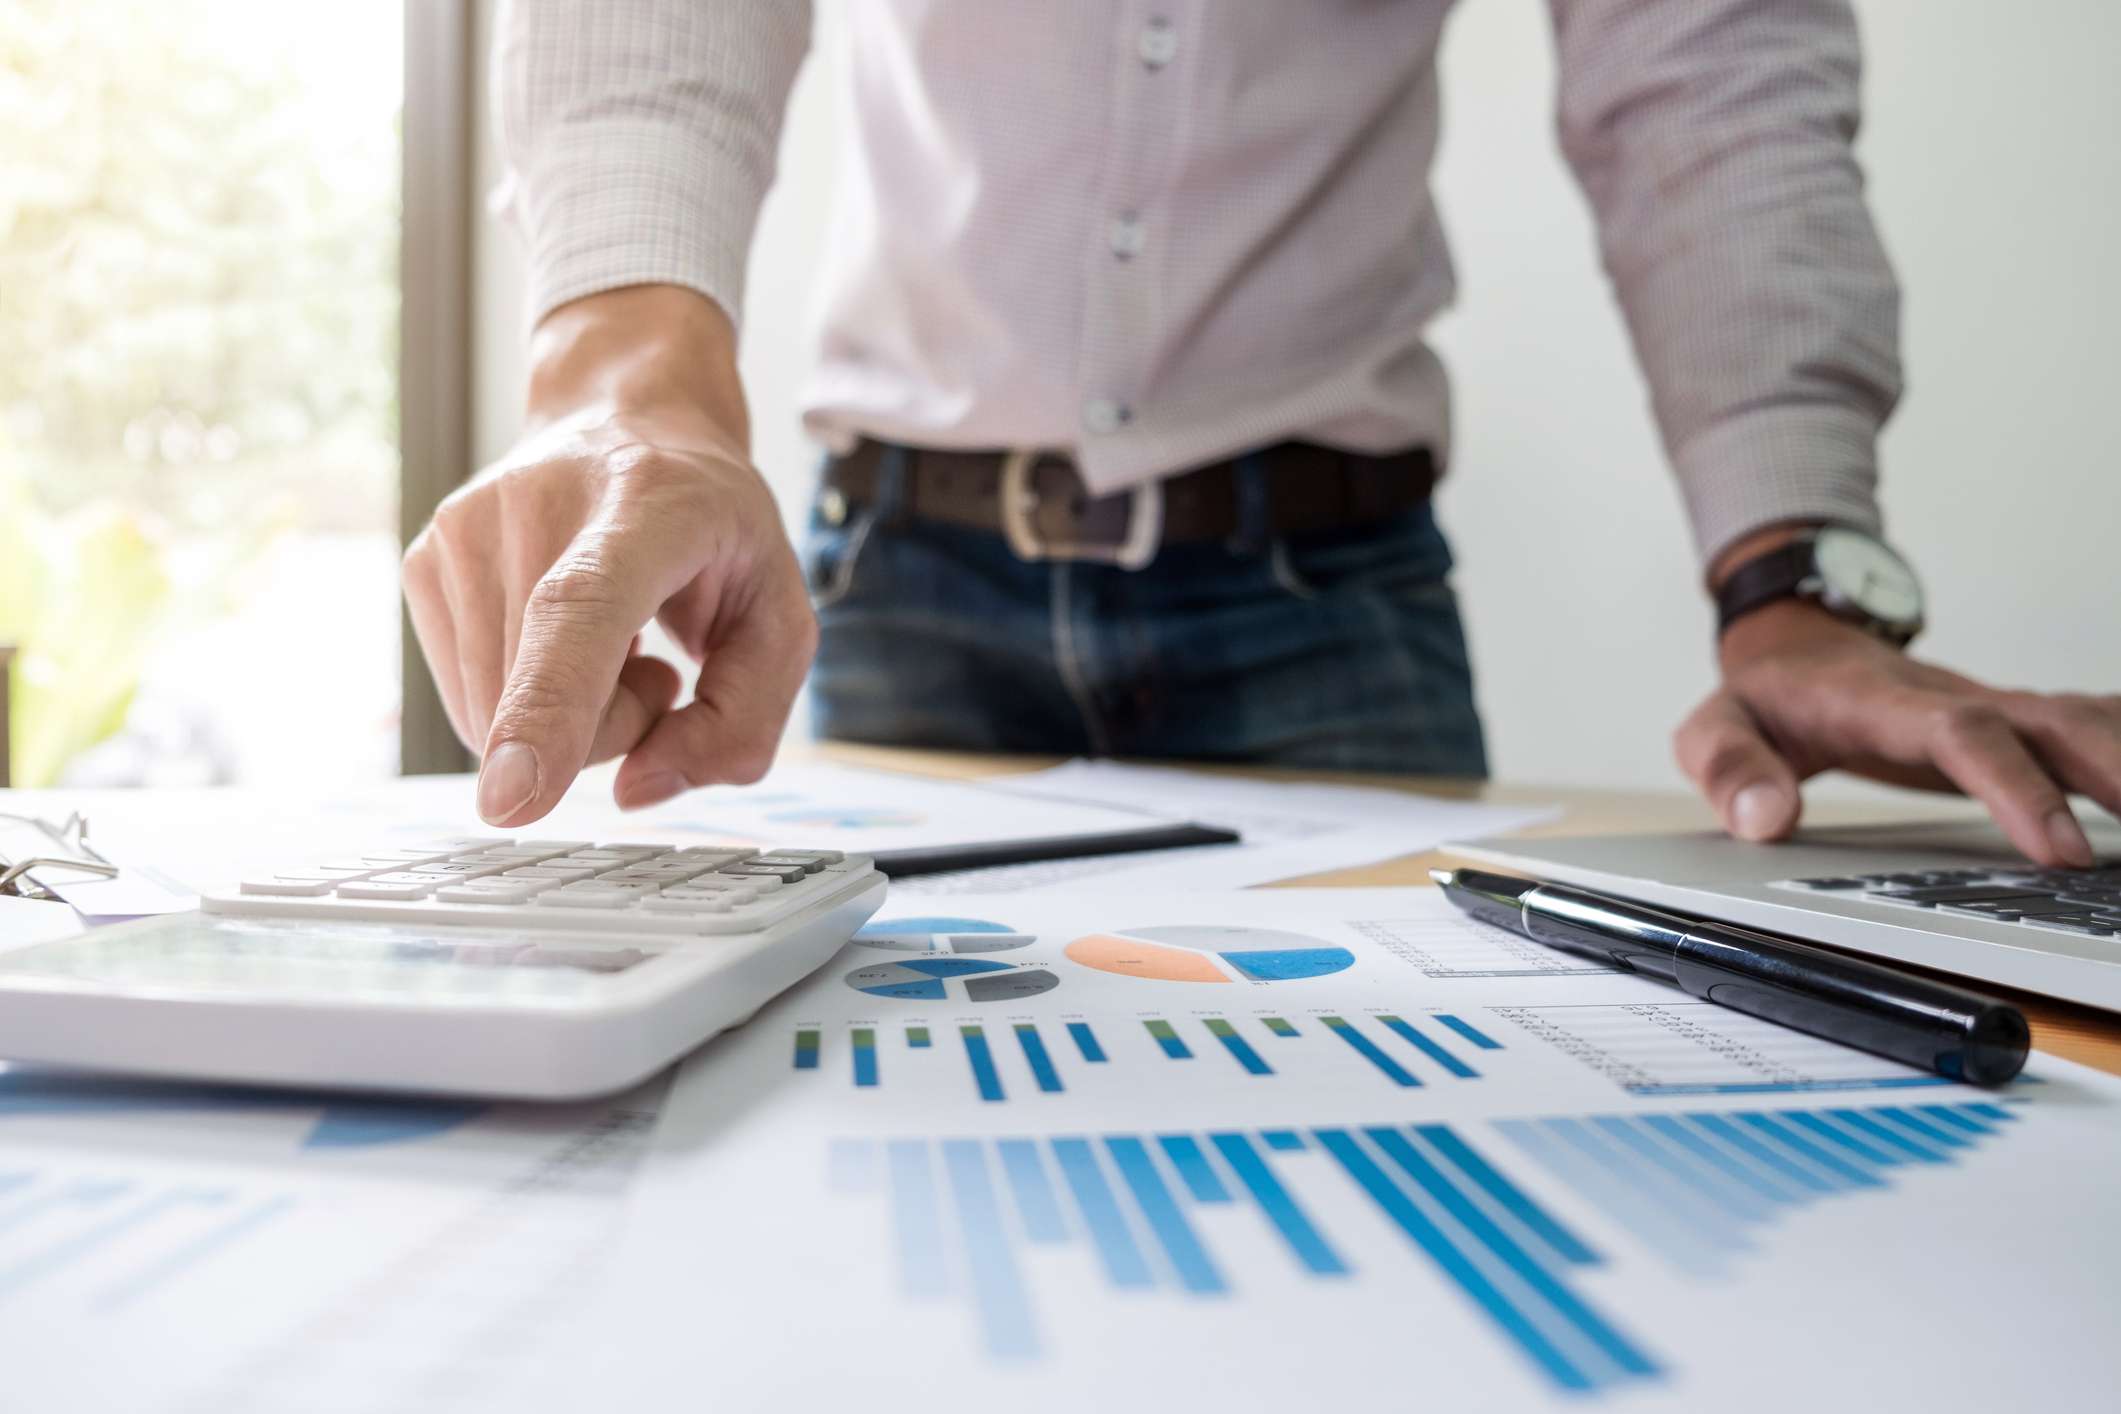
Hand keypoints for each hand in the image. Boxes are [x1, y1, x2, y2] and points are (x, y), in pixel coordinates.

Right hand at [401, 288, 815, 825]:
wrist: (626, 423)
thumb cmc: (713, 532)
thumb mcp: (779, 621)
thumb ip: (738, 723)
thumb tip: (635, 791)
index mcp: (645, 507)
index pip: (580, 610)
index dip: (550, 709)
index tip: (512, 797)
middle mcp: (535, 503)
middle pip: (546, 701)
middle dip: (612, 731)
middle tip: (654, 663)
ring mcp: (464, 529)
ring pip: (495, 722)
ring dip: (566, 721)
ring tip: (611, 640)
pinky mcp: (424, 561)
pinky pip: (469, 706)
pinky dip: (523, 702)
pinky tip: (561, 639)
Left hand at [1676, 600, 2120, 865]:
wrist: (1796, 640)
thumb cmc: (1764, 695)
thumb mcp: (1714, 728)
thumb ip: (1730, 770)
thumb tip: (1765, 821)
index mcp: (1886, 705)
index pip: (1965, 736)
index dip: (2018, 787)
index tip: (2061, 852)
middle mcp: (1955, 698)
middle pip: (2055, 724)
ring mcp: (1995, 705)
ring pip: (2088, 722)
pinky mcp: (2017, 719)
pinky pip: (2096, 727)